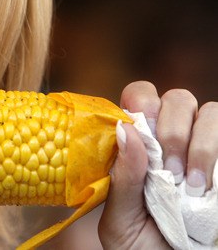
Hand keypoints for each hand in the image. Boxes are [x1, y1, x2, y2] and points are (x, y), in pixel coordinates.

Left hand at [98, 81, 217, 247]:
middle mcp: (172, 138)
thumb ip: (123, 179)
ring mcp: (205, 148)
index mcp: (138, 144)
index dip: (141, 104)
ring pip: (210, 112)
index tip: (140, 131)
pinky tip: (211, 188)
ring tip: (192, 186)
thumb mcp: (121, 221)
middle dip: (172, 130)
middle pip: (177, 99)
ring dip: (201, 145)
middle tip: (170, 171)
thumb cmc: (141, 247)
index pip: (140, 96)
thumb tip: (126, 130)